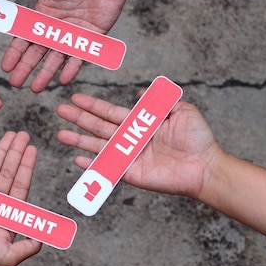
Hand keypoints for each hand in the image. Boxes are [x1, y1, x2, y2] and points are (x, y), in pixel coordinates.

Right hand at [0, 0, 134, 91]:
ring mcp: (75, 31)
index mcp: (43, 11)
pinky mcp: (94, 35)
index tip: (5, 66)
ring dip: (46, 73)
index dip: (15, 52)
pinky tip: (63, 79)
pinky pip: (81, 54)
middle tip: (16, 84)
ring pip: (58, 57)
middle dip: (26, 68)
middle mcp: (57, 25)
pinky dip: (73, 67)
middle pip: (38, 51)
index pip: (25, 36)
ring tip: (36, 88)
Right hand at [0, 131, 41, 265]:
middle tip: (22, 134)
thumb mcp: (11, 256)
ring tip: (9, 136)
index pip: (20, 184)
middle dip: (15, 153)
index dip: (26, 166)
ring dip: (1, 152)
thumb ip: (29, 246)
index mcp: (8, 212)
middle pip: (8, 172)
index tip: (32, 149)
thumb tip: (46, 237)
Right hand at [56, 93, 220, 198]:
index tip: (75, 97)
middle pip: (98, 126)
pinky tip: (77, 160)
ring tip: (61, 134)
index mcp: (139, 123)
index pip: (109, 112)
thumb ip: (160, 100)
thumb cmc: (198, 138)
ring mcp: (129, 156)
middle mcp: (130, 139)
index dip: (92, 105)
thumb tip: (141, 92)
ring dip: (79, 140)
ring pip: (98, 146)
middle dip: (79, 118)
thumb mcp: (182, 110)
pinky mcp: (131, 173)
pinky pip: (107, 168)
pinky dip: (92, 165)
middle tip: (60, 110)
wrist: (205, 166)